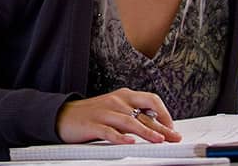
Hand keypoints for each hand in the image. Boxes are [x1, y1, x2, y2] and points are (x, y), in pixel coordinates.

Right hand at [56, 87, 181, 144]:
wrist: (63, 115)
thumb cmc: (92, 114)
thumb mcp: (115, 109)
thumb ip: (133, 115)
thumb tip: (156, 126)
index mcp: (124, 96)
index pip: (151, 100)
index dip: (164, 114)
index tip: (172, 128)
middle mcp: (116, 101)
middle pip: (144, 113)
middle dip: (162, 127)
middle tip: (173, 137)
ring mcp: (104, 112)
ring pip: (129, 121)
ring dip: (146, 131)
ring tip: (158, 140)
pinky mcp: (92, 124)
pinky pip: (109, 131)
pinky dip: (120, 137)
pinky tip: (129, 142)